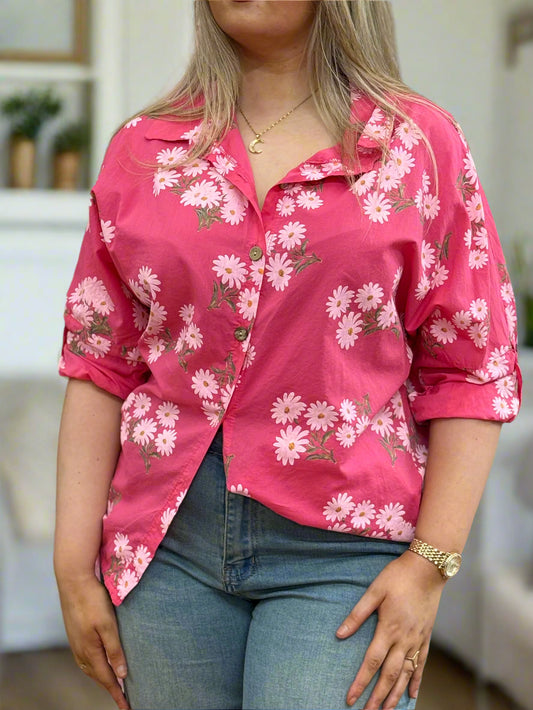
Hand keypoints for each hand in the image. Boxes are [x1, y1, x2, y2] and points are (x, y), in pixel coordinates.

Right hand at [57, 574, 129, 709]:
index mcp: (90, 651)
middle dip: (110, 689)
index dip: (117, 694)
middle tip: (123, 698)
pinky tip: (98, 662)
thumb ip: (114, 650)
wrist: (73, 581)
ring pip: (90, 668)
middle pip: (97, 676)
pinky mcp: (75, 634)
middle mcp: (81, 651)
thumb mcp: (108, 624)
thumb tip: (121, 676)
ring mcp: (76, 642)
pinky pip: (85, 659)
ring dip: (101, 678)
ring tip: (113, 685)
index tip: (127, 707)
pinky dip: (94, 667)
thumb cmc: (93, 600)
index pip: (107, 679)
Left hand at [336, 550, 444, 708]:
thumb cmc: (398, 576)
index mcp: (388, 628)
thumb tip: (339, 634)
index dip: (360, 682)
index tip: (350, 697)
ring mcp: (417, 640)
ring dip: (395, 694)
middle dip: (377, 696)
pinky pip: (422, 664)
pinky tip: (412, 694)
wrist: (428, 569)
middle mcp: (404, 639)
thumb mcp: (374, 591)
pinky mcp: (426, 636)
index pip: (372, 662)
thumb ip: (357, 614)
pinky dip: (417, 680)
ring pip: (406, 674)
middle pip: (389, 675)